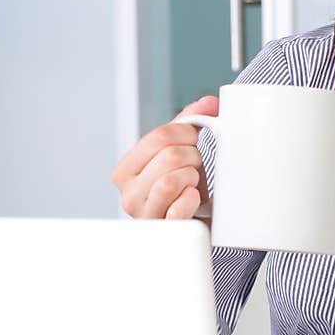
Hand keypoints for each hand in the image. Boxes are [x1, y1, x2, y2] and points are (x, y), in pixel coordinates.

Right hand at [111, 95, 218, 218]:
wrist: (189, 227)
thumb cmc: (180, 191)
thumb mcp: (179, 153)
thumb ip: (189, 123)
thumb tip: (208, 103)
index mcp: (126, 170)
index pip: (160, 135)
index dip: (187, 134)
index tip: (194, 143)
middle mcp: (128, 194)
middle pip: (170, 155)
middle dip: (193, 157)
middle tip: (195, 168)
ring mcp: (144, 215)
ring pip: (172, 180)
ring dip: (193, 179)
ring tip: (192, 184)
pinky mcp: (162, 231)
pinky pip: (179, 208)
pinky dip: (192, 200)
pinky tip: (193, 199)